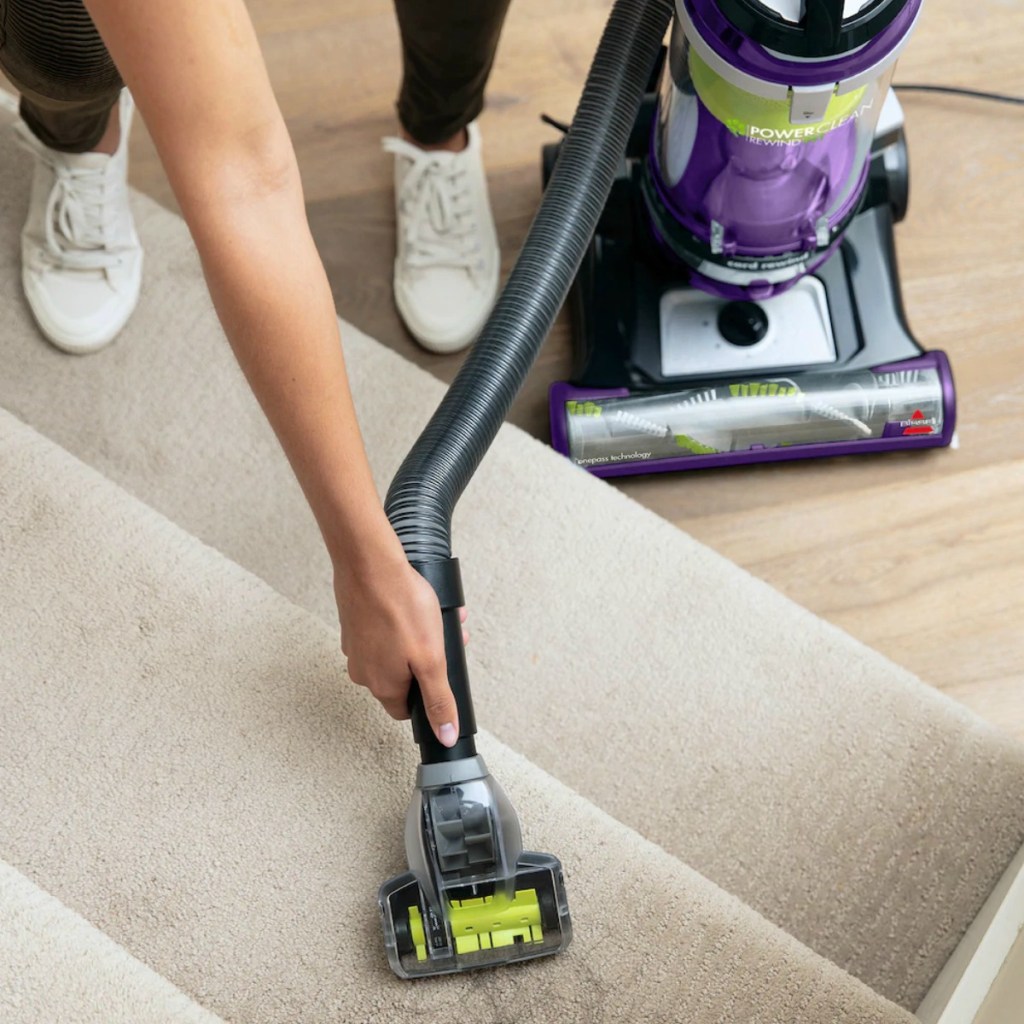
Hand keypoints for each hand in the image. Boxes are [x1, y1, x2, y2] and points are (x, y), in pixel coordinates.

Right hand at [334, 548, 468, 746]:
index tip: (442, 674)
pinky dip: (402, 622)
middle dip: (429, 660)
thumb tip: (445, 736)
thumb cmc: (399, 607)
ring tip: (437, 616)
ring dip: (420, 639)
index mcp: (382, 685)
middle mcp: (364, 671)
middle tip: (446, 639)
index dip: (428, 695)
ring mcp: (356, 646)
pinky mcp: (355, 624)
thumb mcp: (431, 659)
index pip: (407, 710)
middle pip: (404, 678)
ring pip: (396, 652)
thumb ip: (438, 699)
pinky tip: (416, 604)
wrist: (368, 563)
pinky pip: (385, 632)